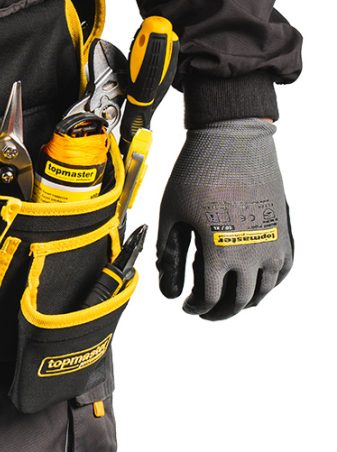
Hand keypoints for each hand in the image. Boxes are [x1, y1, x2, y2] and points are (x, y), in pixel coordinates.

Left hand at [156, 119, 292, 319]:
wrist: (233, 140)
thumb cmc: (198, 172)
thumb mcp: (171, 214)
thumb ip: (168, 253)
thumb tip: (168, 286)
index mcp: (220, 251)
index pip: (211, 299)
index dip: (197, 307)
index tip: (188, 306)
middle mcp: (252, 252)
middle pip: (239, 301)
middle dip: (220, 311)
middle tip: (206, 310)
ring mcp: (273, 241)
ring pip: (265, 289)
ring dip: (246, 299)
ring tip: (228, 298)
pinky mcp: (284, 228)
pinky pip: (284, 268)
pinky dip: (270, 281)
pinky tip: (255, 280)